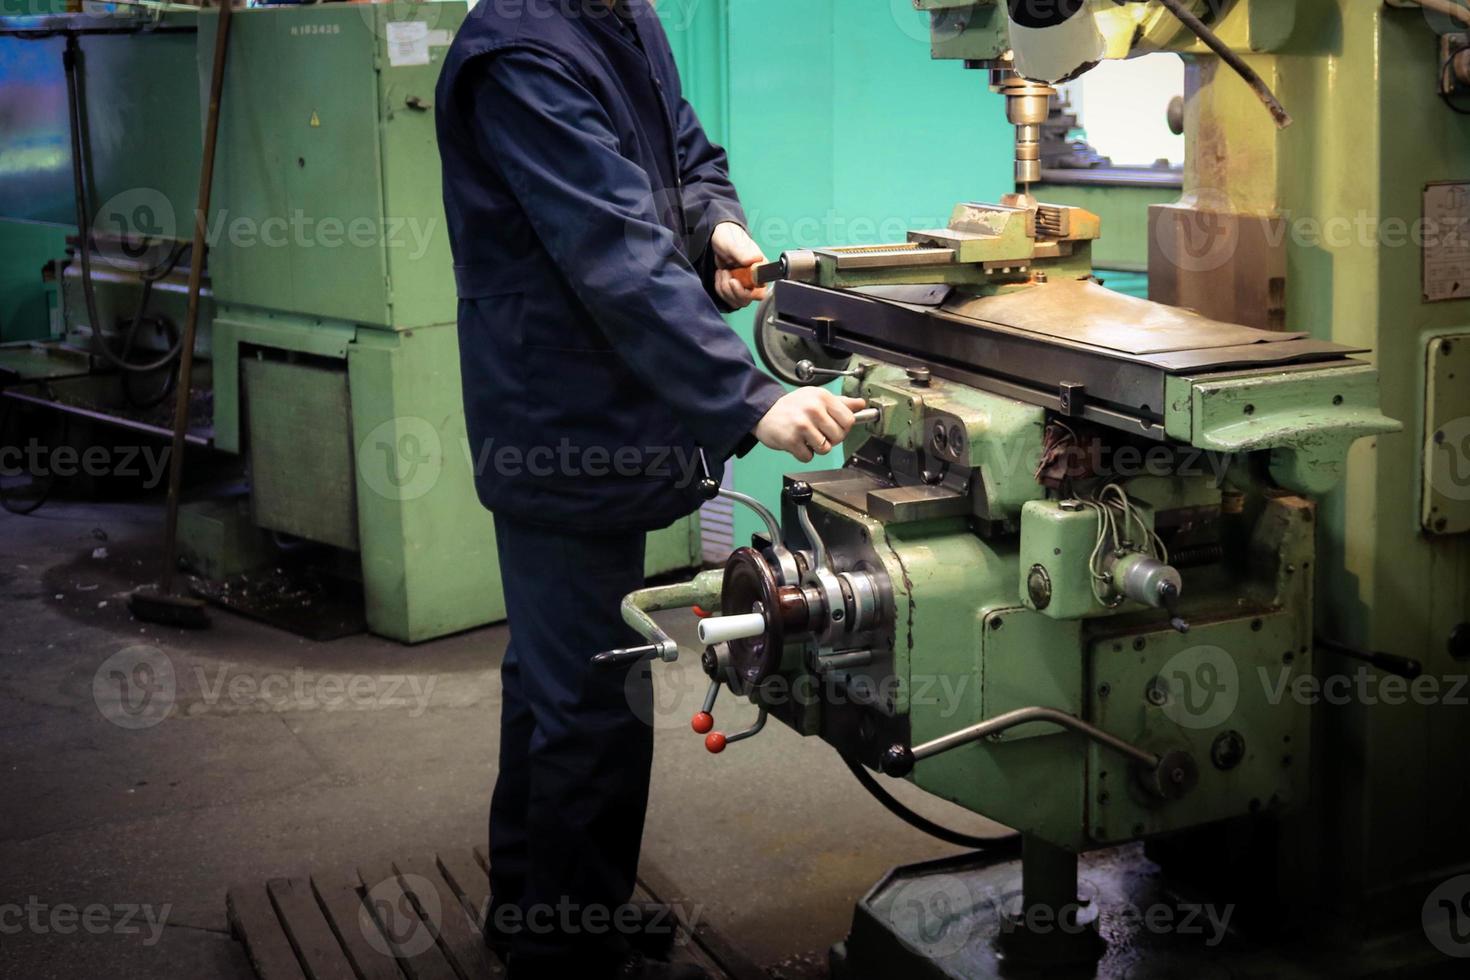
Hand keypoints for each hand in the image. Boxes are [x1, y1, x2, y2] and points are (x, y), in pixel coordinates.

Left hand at [711, 221, 766, 308]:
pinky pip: (728, 299)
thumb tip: (755, 259)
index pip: (761, 290)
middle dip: (732, 290)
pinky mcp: (734, 289)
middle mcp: (755, 279)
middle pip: (747, 299)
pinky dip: (720, 289)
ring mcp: (745, 285)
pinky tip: (721, 276)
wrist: (718, 239)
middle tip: (726, 273)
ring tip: (723, 272)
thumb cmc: (728, 237)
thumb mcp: (733, 243)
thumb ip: (743, 252)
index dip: (747, 291)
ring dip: (724, 288)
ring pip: (737, 301)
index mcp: (760, 268)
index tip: (735, 281)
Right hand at [754, 388, 868, 462]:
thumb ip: (840, 402)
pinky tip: (797, 443)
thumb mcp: (816, 397)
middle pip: (839, 436)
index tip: (836, 427)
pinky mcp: (791, 440)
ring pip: (825, 449)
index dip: (844, 428)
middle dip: (831, 439)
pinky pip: (808, 457)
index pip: (849, 420)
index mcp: (822, 397)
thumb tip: (861, 404)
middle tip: (819, 433)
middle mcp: (813, 409)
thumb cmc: (792, 406)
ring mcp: (802, 425)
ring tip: (807, 438)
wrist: (764, 412)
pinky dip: (804, 454)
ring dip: (817, 448)